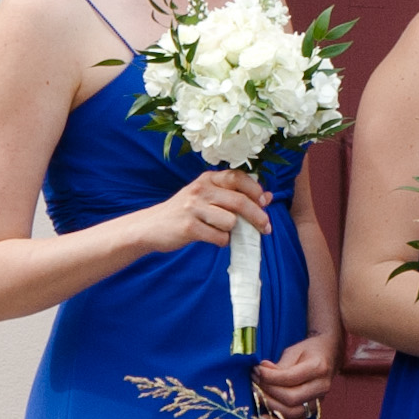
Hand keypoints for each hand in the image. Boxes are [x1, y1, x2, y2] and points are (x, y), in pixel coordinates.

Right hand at [143, 169, 271, 254]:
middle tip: (266, 228)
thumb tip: (267, 197)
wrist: (151, 226)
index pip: (238, 177)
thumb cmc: (186, 212)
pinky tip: (212, 238)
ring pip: (231, 221)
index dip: (255, 190)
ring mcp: (193, 208)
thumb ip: (235, 195)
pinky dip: (222, 241)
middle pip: (240, 202)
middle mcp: (200, 190)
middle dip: (258, 217)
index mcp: (207, 179)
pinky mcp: (188, 227)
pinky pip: (219, 237)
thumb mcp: (208, 197)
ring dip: (233, 231)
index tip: (264, 202)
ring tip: (221, 231)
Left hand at [251, 332, 333, 418]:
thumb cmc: (309, 351)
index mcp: (318, 368)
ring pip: (292, 413)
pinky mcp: (313, 411)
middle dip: (267, 392)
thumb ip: (279, 366)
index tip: (256, 370)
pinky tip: (263, 417)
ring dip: (269, 405)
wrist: (328, 356)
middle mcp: (321, 387)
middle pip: (290, 398)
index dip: (269, 377)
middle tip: (254, 382)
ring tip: (256, 394)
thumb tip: (260, 373)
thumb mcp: (294, 351)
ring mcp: (318, 402)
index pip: (290, 378)